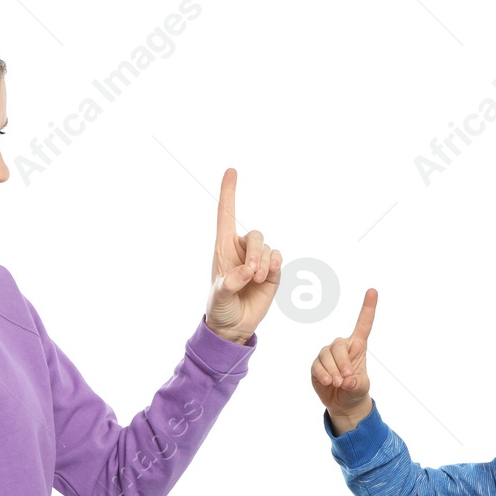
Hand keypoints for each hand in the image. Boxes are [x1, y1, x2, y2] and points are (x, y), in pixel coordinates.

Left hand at [205, 167, 281, 343]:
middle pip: (254, 235)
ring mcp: (258, 260)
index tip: (231, 170)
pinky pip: (277, 257)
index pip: (226, 215)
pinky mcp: (272, 271)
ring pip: (267, 247)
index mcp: (223, 249)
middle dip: (255, 252)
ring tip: (255, 280)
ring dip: (263, 262)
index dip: (229, 193)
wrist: (234, 326)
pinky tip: (267, 276)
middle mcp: (241, 250)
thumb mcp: (218, 296)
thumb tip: (246, 272)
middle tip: (251, 273)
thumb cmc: (219, 307)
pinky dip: (274, 264)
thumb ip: (229, 283)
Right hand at [313, 286, 377, 417]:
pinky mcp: (317, 366)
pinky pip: (317, 366)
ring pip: (326, 355)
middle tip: (346, 378)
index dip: (368, 308)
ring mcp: (328, 356)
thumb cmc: (356, 389)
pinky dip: (323, 374)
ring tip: (338, 383)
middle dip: (342, 362)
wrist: (344, 403)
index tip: (372, 291)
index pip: (363, 324)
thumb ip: (356, 382)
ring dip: (333, 371)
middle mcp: (342, 347)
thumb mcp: (361, 386)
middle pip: (338, 345)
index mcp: (357, 346)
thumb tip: (346, 380)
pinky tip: (329, 382)